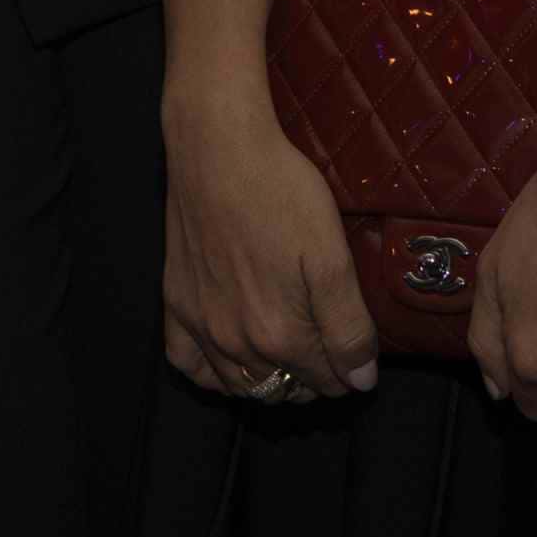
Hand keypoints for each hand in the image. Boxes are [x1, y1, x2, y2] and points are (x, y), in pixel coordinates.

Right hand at [163, 94, 377, 403]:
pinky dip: (212, 372)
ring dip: (270, 381)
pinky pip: (187, 364)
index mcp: (279, 334)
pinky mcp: (176, 302)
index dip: (349, 368)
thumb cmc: (279, 191)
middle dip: (312, 378)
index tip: (355, 347)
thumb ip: (348, 325)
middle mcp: (235, 341)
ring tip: (288, 354)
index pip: (326, 381)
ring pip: (240, 385)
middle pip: (285, 389)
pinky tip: (230, 356)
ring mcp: (200, 324)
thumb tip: (361, 380)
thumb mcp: (332, 255)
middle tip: (326, 345)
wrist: (217, 147)